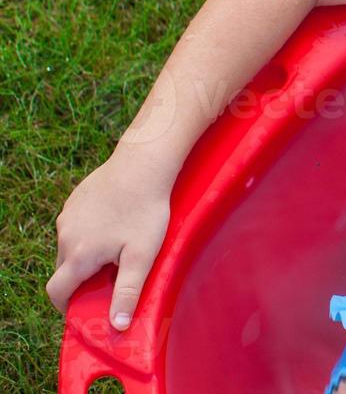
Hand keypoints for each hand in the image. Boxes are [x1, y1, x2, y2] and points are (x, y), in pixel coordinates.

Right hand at [47, 153, 172, 329]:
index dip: (65, 307)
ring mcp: (67, 216)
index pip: (56, 292)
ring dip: (86, 256)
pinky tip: (116, 224)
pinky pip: (76, 226)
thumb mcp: (141, 256)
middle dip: (81, 281)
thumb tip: (117, 326)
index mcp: (77, 255)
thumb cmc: (145, 211)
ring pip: (70, 246)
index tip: (82, 310)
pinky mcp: (75, 200)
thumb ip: (127, 292)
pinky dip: (89, 234)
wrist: (143, 164)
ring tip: (117, 250)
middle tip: (109, 280)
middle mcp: (65, 236)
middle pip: (64, 270)